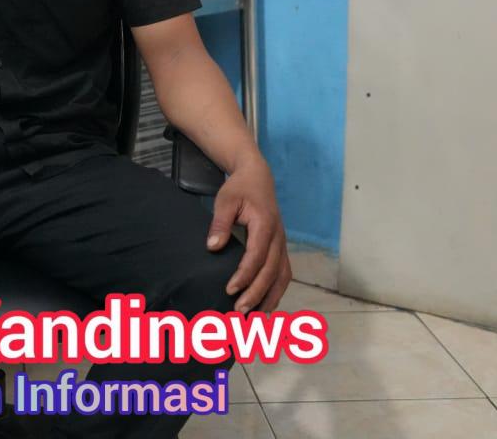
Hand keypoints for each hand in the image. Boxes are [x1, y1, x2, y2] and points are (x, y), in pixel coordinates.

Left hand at [208, 160, 291, 312]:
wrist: (258, 177)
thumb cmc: (240, 189)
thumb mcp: (225, 200)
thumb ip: (220, 224)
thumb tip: (213, 248)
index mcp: (265, 225)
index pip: (257, 256)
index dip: (245, 275)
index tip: (230, 290)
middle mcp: (279, 238)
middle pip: (271, 272)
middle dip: (257, 293)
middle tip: (239, 311)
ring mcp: (282, 244)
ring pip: (282, 276)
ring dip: (271, 298)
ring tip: (256, 318)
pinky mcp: (281, 248)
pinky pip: (284, 273)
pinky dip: (276, 291)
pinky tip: (266, 305)